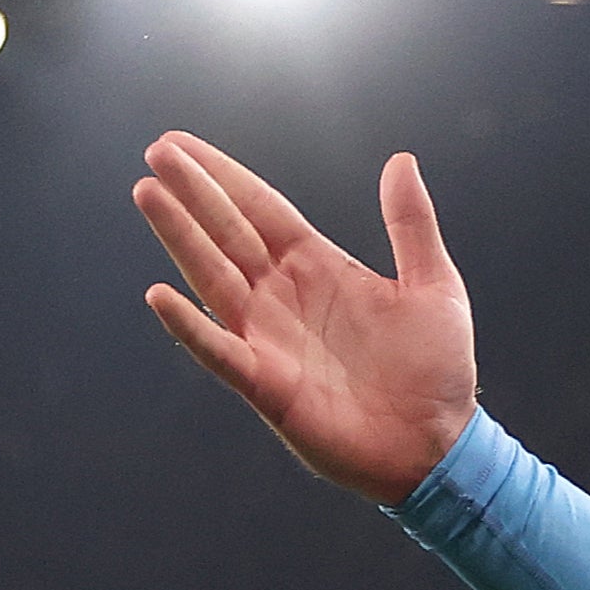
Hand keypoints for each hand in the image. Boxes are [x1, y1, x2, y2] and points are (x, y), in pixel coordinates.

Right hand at [133, 135, 481, 505]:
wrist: (440, 446)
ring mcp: (269, 338)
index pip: (259, 208)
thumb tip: (401, 160)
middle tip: (157, 152)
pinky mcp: (267, 384)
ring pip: (212, 277)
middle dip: (192, 193)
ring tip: (148, 194)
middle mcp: (283, 296)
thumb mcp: (435, 287)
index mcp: (317, 266)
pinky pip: (219, 350)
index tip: (179, 143)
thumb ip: (411, 224)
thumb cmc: (437, 372)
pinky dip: (189, 327)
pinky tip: (160, 295)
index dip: (222, 176)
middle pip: (227, 233)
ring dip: (180, 238)